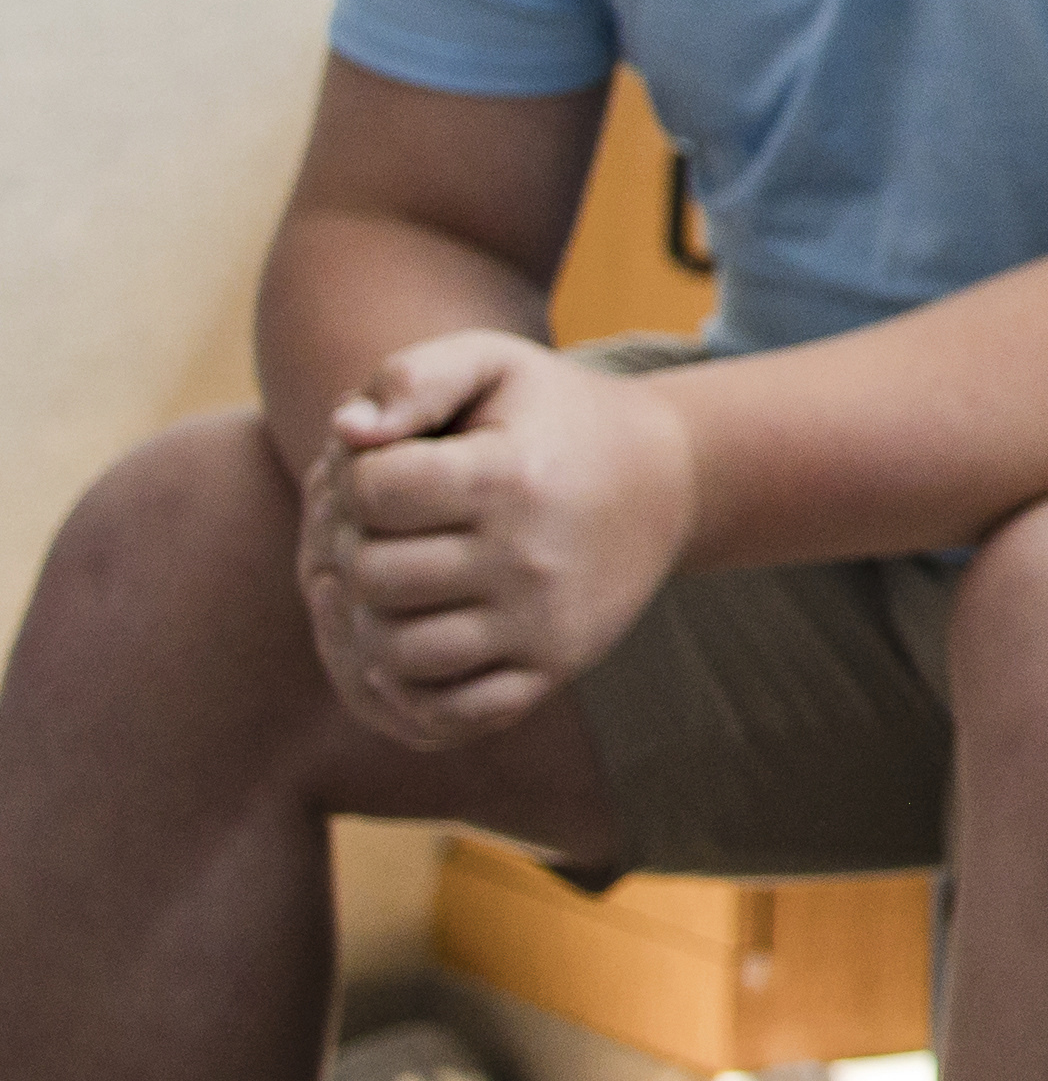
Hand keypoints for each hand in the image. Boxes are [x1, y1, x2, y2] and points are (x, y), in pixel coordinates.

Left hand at [293, 330, 695, 749]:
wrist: (669, 476)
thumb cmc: (554, 417)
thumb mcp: (493, 365)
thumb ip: (411, 377)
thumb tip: (345, 433)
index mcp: (509, 477)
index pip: (370, 493)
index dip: (354, 477)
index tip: (385, 470)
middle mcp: (528, 557)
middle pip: (371, 576)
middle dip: (352, 548)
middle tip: (376, 531)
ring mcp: (543, 623)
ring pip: (396, 653)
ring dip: (369, 621)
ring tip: (389, 586)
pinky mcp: (552, 669)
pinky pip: (448, 716)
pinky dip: (408, 692)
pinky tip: (411, 640)